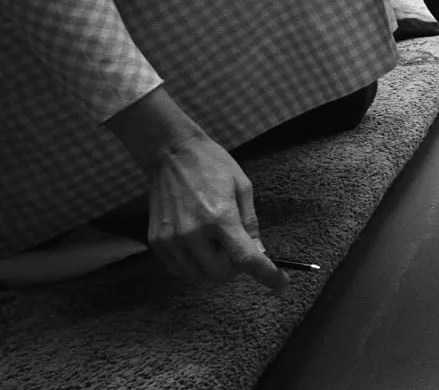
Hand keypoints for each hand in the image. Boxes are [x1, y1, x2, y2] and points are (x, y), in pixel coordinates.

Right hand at [145, 136, 286, 290]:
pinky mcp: (157, 241)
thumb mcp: (242, 187)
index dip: (267, 275)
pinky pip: (179, 269)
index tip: (281, 285)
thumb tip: (259, 253)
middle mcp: (193, 233)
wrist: (172, 153)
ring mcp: (172, 239)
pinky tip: (199, 244)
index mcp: (220, 217)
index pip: (246, 259)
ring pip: (199, 275)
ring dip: (214, 267)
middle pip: (221, 274)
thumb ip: (250, 224)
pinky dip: (194, 264)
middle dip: (235, 268)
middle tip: (238, 249)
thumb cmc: (212, 166)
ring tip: (216, 242)